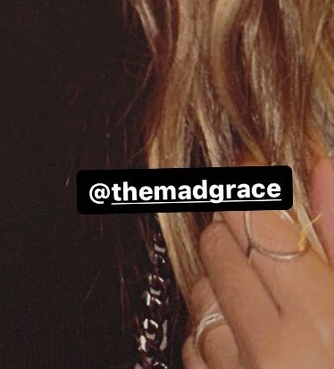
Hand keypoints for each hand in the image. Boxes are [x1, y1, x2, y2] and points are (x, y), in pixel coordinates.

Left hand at [183, 157, 333, 368]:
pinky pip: (195, 350)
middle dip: (233, 232)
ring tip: (257, 294)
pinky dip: (212, 335)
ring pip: (201, 297)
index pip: (257, 217)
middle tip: (258, 236)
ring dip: (220, 284)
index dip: (253, 190)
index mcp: (320, 320)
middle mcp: (272, 350)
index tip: (254, 176)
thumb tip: (323, 167)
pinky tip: (244, 341)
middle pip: (220, 248)